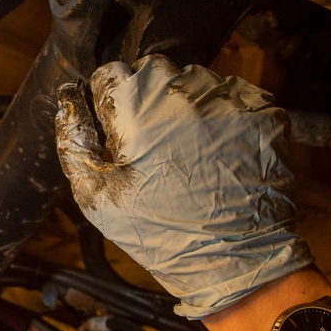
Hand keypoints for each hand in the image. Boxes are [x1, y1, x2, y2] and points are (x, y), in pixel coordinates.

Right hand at [55, 55, 312, 321]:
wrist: (234, 261)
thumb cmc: (158, 232)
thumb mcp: (96, 197)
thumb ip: (73, 140)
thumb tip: (67, 96)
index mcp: (137, 105)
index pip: (110, 73)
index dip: (108, 102)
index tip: (118, 130)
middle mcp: (185, 90)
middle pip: (153, 69)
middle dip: (147, 98)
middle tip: (153, 142)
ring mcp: (228, 98)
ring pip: (194, 80)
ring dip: (186, 104)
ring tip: (189, 148)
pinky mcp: (263, 111)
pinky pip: (233, 96)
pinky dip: (223, 115)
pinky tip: (218, 150)